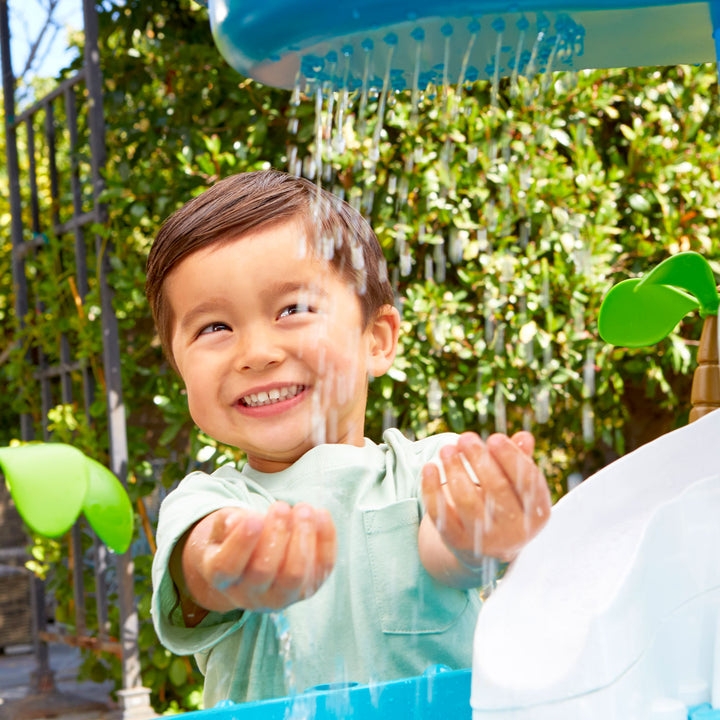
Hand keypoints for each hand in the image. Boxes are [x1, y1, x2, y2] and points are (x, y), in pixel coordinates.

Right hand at [182, 502, 336, 612]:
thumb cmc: (235, 539)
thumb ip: (228, 522)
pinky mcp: (308, 588)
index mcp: (221, 578)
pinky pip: (322, 567)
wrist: (252, 566)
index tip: (254, 517)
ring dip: (303, 537)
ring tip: (303, 509)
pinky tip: (320, 514)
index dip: (241, 543)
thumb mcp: (223, 527)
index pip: (228, 566)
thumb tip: (240, 520)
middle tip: (280, 506)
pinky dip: (326, 539)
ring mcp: (281, 596)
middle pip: (264, 571)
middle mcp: (249, 595)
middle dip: (276, 534)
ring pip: (295, 575)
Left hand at [421, 431, 550, 564]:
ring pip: (468, 502)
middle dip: (479, 460)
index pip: (527, 482)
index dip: (511, 458)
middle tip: (465, 438)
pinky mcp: (458, 542)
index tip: (494, 438)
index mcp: (537, 514)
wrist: (485, 546)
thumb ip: (521, 461)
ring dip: (455, 471)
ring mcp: (486, 541)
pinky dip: (432, 490)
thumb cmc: (505, 504)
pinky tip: (430, 468)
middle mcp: (515, 531)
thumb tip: (524, 437)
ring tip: (447, 449)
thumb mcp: (518, 486)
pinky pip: (442, 515)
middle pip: (497, 490)